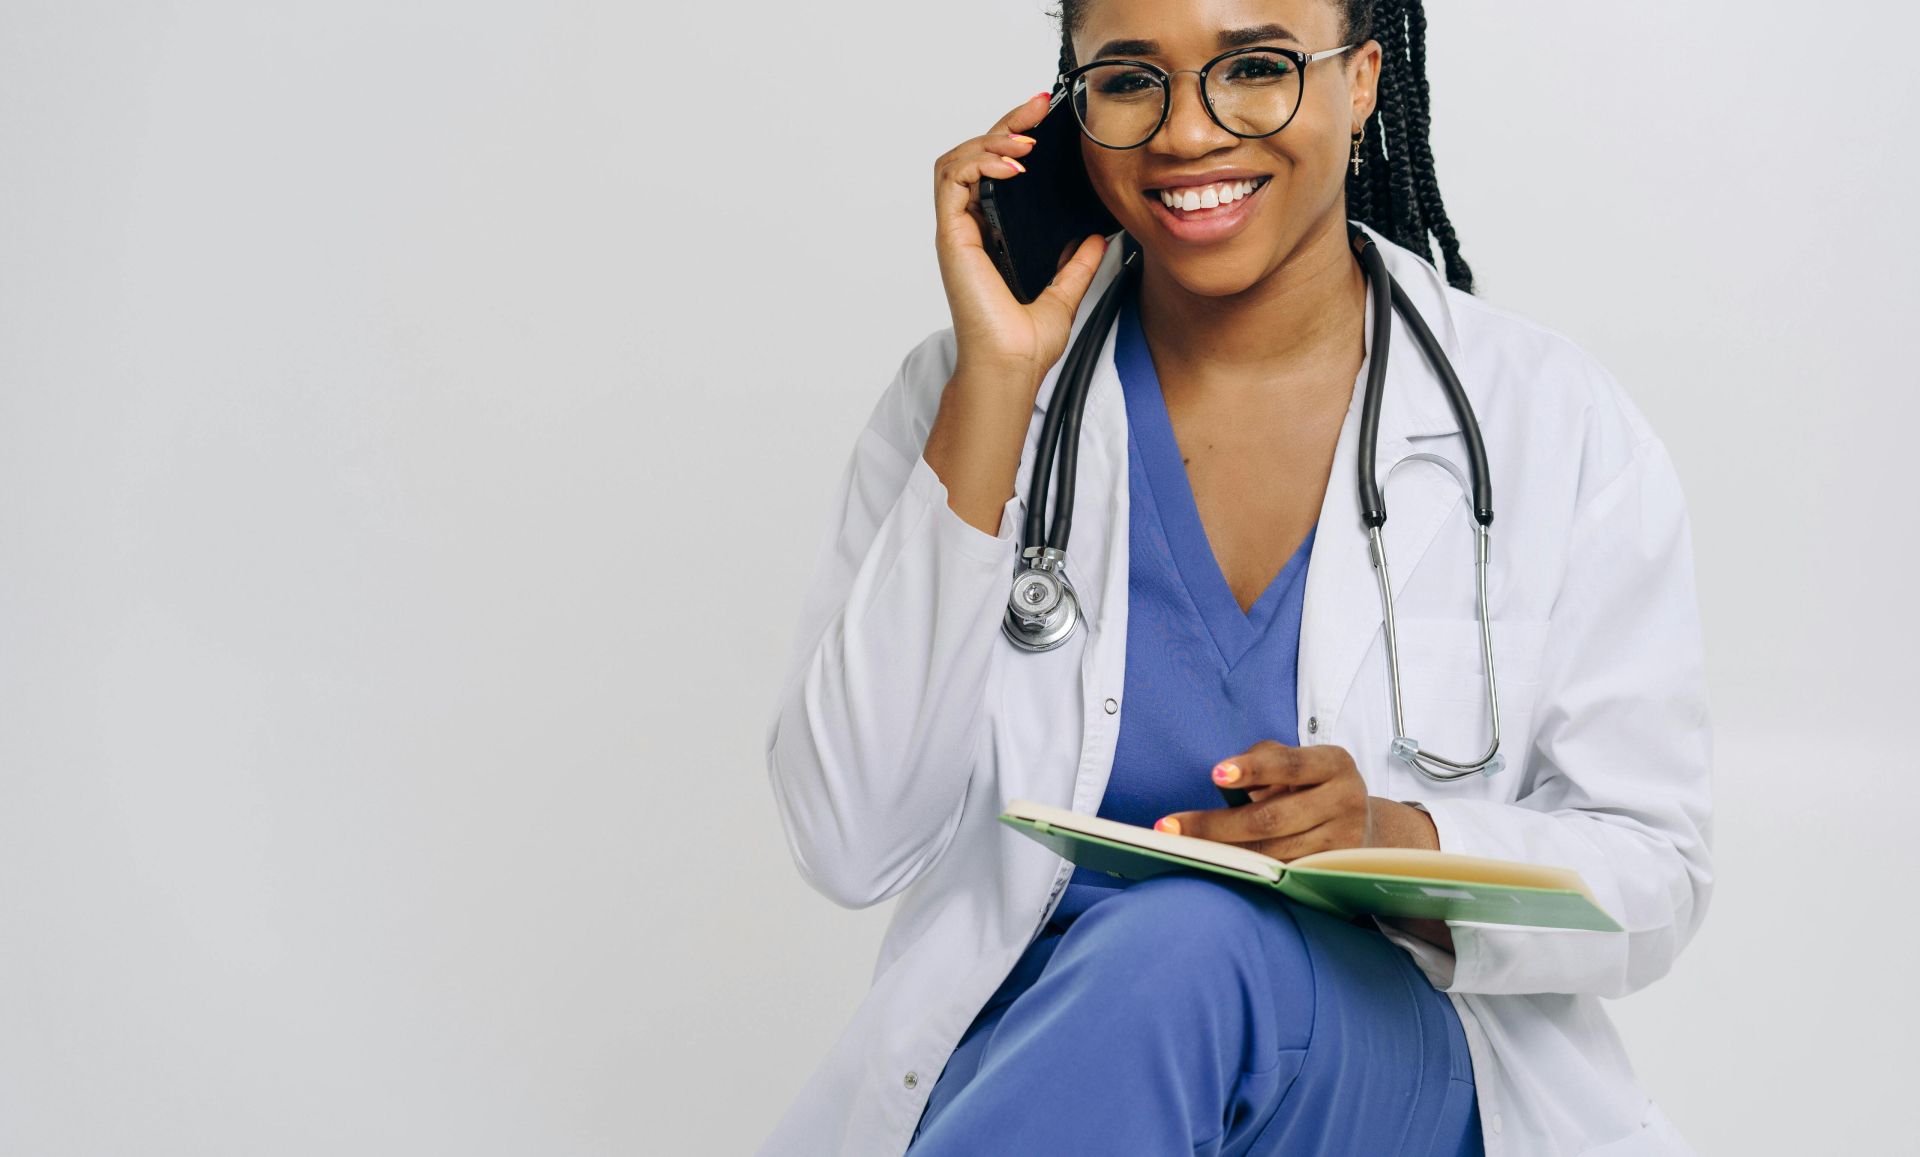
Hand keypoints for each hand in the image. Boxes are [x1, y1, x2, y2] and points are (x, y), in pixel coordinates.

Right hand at [932, 92, 1108, 388]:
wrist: (1012, 368)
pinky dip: (978, 163)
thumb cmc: (1025, 343)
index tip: (1045, 120)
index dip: (1015, 139)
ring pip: (957, 160)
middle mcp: (970, 229)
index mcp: (991, 236)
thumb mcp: (1065, 293)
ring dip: (991, 140)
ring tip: (1025, 142)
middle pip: (974, 154)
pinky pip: (951, 181)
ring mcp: (957, 231)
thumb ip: (1076, 263)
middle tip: (1037, 107)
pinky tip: (1012, 167)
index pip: (994, 170)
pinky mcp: (951, 237)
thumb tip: (1096, 238)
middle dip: (1006, 125)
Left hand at [1153, 741, 1379, 858]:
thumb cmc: (1314, 785)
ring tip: (1182, 849)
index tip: (1215, 774)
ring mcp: (1342, 840)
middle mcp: (1345, 800)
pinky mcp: (1332, 871)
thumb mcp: (1300, 761)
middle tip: (1170, 827)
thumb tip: (1225, 780)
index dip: (1252, 769)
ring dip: (1224, 853)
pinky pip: (1282, 873)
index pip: (1289, 764)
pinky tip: (1217, 867)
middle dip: (1217, 824)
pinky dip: (1247, 870)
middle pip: (1272, 817)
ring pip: (1273, 852)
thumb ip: (1265, 759)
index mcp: (1334, 763)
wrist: (1365, 826)